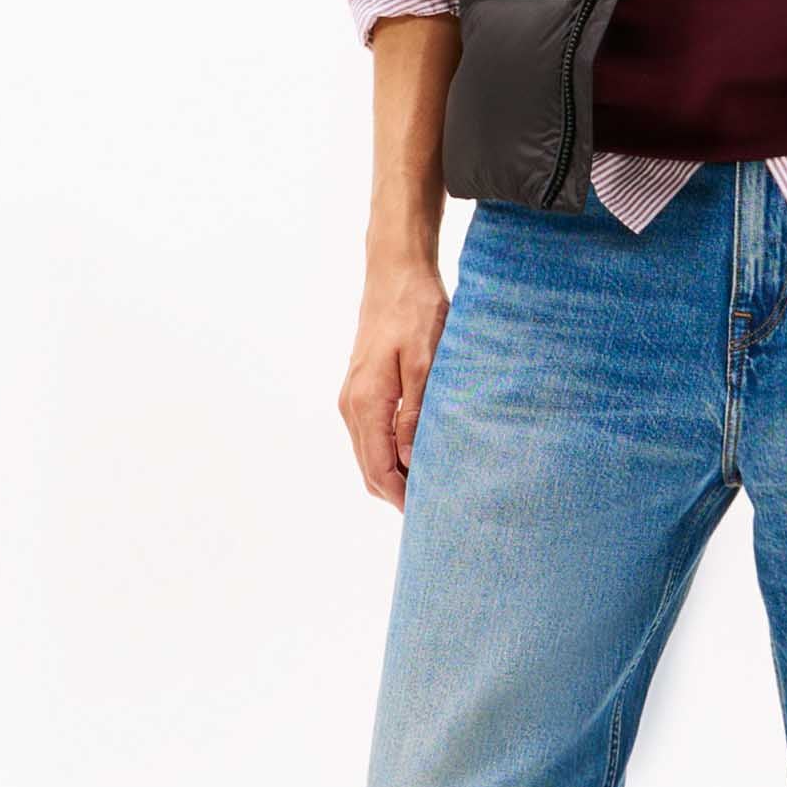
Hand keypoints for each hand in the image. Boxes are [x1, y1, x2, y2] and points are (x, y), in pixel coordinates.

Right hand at [339, 252, 450, 510]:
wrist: (395, 272)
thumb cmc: (416, 311)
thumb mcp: (427, 363)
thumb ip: (417, 414)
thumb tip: (409, 460)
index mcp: (366, 403)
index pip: (379, 470)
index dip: (402, 497)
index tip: (429, 514)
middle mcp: (351, 405)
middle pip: (369, 470)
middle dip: (397, 493)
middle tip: (434, 507)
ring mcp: (352, 397)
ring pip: (368, 455)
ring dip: (393, 475)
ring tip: (431, 484)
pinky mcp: (360, 387)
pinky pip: (370, 435)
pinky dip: (389, 454)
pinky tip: (417, 454)